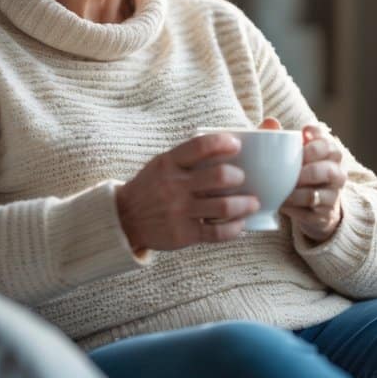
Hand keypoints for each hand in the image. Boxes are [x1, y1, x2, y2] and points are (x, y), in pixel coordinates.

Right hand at [116, 132, 259, 252]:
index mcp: (169, 163)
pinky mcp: (183, 234)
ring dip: (245, 204)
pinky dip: (234, 228)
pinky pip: (217, 233)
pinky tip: (240, 224)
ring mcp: (179, 211)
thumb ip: (188, 156)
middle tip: (243, 178)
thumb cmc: (151, 186)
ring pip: (224, 207)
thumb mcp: (162, 164)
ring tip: (252, 203)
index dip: (223, 142)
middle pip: (219, 176)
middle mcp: (174, 186)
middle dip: (239, 176)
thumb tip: (226, 146)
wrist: (123, 218)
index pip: (201, 146)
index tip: (237, 145)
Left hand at [273, 118, 345, 243]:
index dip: (316, 136)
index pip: (327, 140)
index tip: (303, 135)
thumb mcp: (291, 155)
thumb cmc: (297, 172)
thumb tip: (270, 122)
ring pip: (316, 192)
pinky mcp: (326, 214)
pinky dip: (293, 207)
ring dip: (296, 191)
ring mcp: (334, 193)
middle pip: (327, 166)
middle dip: (306, 167)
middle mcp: (337, 171)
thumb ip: (279, 137)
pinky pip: (310, 211)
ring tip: (281, 190)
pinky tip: (282, 203)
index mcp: (330, 152)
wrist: (311, 208)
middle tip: (288, 170)